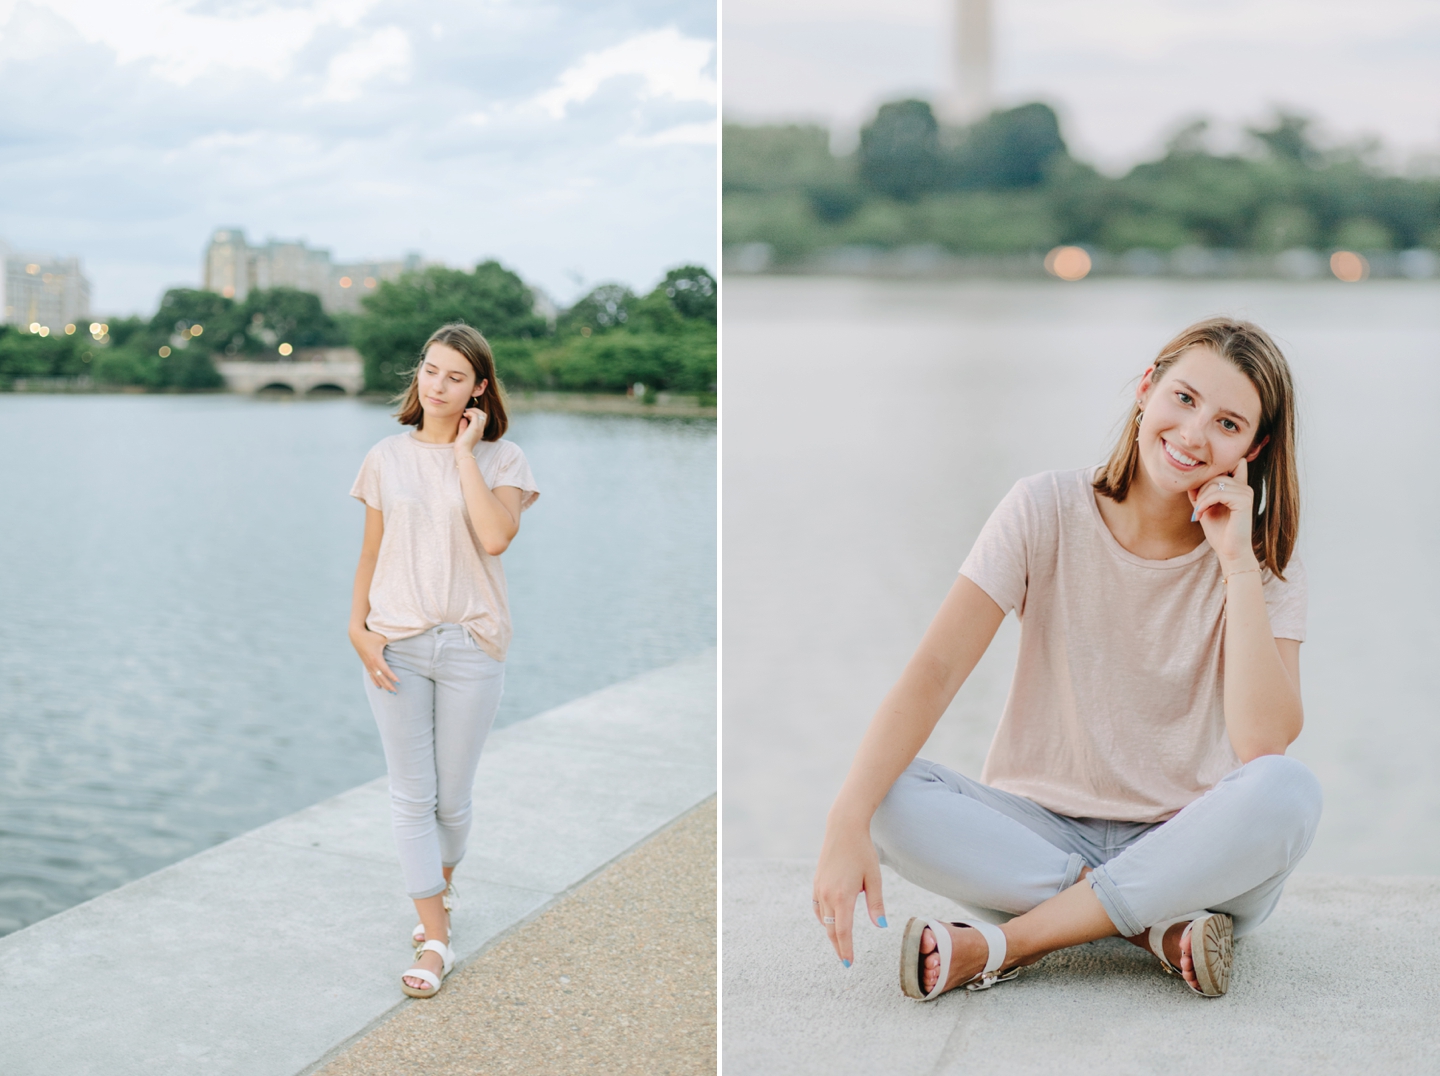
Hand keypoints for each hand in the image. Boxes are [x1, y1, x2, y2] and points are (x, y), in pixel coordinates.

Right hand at [350, 627, 397, 692]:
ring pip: (376, 678)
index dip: (392, 677)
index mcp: (376, 658)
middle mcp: (371, 663)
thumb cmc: (371, 635)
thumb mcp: (383, 637)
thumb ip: (393, 640)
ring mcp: (367, 664)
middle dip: (389, 685)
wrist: (356, 635)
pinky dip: (375, 681)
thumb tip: (404, 638)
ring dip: (383, 685)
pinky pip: (371, 675)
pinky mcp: (365, 664)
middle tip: (396, 692)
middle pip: (381, 677)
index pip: (386, 670)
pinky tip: (379, 687)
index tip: (399, 682)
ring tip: (390, 692)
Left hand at [454, 407, 486, 454]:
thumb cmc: (461, 445)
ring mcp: (479, 428)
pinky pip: (476, 415)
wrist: (462, 451)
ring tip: (465, 412)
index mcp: (479, 431)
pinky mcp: (475, 427)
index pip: (482, 419)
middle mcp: (481, 429)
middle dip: (476, 410)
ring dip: (473, 410)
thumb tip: (463, 418)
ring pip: (481, 414)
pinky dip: (470, 413)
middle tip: (466, 411)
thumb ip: (464, 426)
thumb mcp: (462, 433)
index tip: (466, 414)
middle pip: (484, 415)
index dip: (475, 414)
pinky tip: (464, 415)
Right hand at [812, 815, 887, 965]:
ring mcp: (819, 888)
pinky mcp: (817, 882)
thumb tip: (881, 926)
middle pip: (831, 930)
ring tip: (841, 943)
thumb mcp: (874, 878)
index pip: (843, 931)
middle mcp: (827, 894)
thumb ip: (876, 904)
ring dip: (832, 933)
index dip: (846, 949)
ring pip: (824, 920)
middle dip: (838, 947)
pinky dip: (825, 918)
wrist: (843, 828)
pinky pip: (819, 907)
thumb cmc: (862, 851)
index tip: (849, 964)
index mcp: (843, 896)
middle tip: (845, 962)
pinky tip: (832, 921)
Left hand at [1189, 455, 1257, 569]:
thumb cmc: (1219, 532)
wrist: (1230, 552)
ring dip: (1201, 498)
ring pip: (1215, 483)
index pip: (1231, 463)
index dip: (1213, 470)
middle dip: (1200, 489)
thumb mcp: (1204, 507)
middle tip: (1196, 508)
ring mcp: (1246, 492)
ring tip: (1197, 513)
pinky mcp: (1244, 500)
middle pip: (1215, 474)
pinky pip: (1218, 493)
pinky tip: (1200, 514)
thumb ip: (1200, 492)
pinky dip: (1204, 503)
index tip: (1199, 491)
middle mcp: (1244, 487)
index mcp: (1237, 487)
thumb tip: (1189, 479)